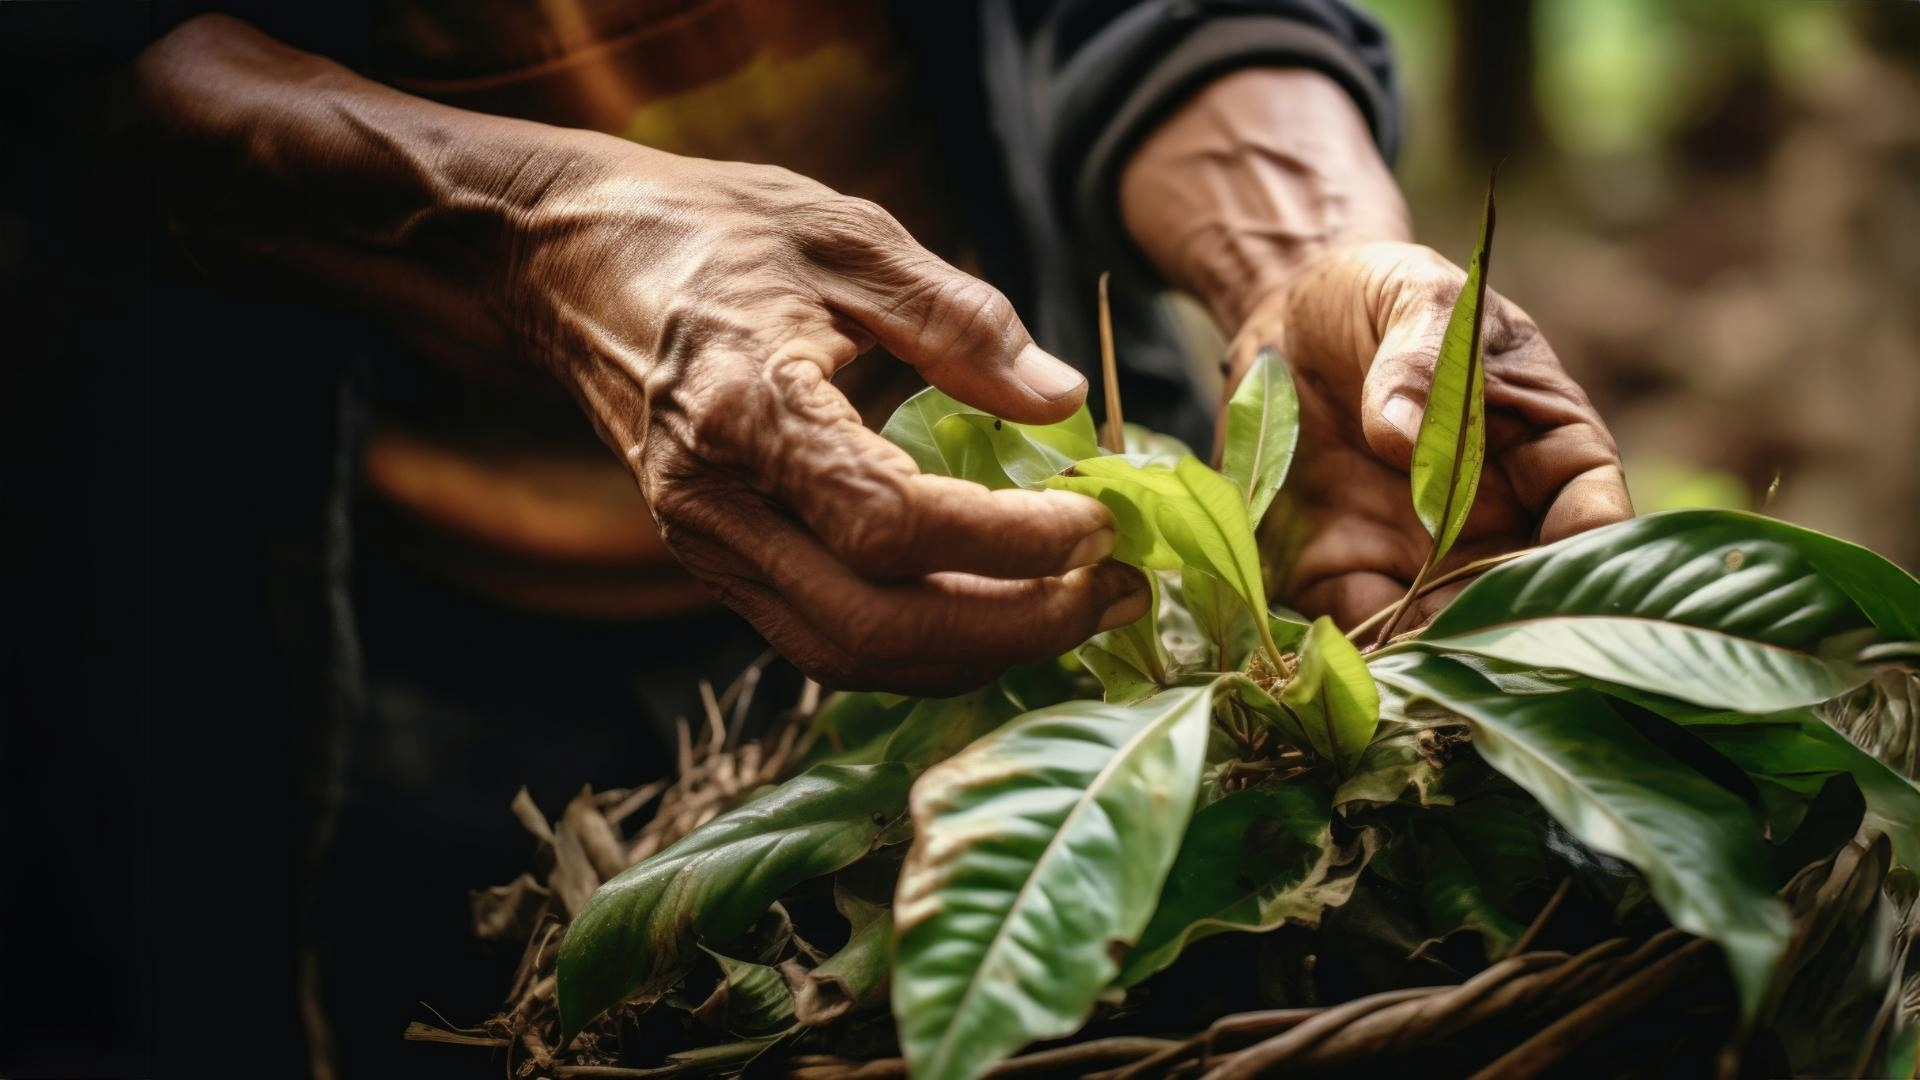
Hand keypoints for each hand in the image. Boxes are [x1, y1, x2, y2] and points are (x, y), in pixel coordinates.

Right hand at [513, 150, 1148, 691]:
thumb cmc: (718, 236)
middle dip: (1015, 625)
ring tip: (1078, 611)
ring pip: (850, 656)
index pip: (891, 525)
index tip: (1097, 520)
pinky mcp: (719, 567)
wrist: (580, 267)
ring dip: (976, 653)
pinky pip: (826, 642)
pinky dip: (922, 646)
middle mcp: (717, 506)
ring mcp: (708, 549)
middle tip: (1114, 592)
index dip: (1009, 542)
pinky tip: (997, 611)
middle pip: (875, 625)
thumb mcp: (849, 239)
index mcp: (747, 412)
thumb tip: (1062, 401)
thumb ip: (960, 320)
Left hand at [1228, 241, 1631, 628]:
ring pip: (1455, 633)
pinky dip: (1365, 657)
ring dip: (1440, 660)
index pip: (1593, 510)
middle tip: (1480, 652)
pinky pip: (1365, 629)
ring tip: (1416, 678)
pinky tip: (1352, 667)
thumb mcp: (1412, 295)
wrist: (1287, 319)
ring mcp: (1425, 556)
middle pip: (1530, 596)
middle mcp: (1497, 518)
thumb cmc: (1380, 296)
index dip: (1591, 553)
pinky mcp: (1346, 574)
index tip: (1565, 581)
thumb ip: (1420, 354)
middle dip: (1514, 633)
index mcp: (1546, 445)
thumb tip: (1406, 435)